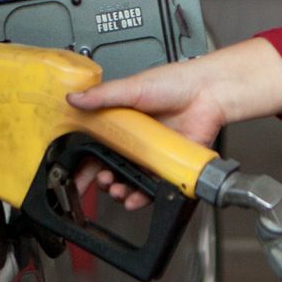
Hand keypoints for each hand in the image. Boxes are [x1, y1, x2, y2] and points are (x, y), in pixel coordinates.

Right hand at [65, 38, 281, 210]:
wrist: (208, 93)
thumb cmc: (175, 83)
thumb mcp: (132, 87)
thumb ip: (102, 95)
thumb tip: (74, 98)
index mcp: (121, 121)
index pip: (95, 146)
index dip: (83, 162)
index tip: (74, 175)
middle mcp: (135, 140)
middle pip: (110, 167)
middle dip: (101, 180)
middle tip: (101, 182)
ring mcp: (151, 154)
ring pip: (129, 180)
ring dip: (120, 190)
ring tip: (117, 190)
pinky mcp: (168, 165)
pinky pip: (153, 186)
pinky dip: (142, 196)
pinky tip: (135, 198)